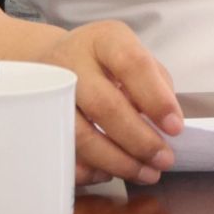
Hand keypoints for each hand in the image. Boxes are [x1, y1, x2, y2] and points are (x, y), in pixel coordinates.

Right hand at [39, 20, 183, 186]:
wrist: (54, 59)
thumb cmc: (104, 61)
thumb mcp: (132, 54)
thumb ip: (155, 83)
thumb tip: (167, 124)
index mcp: (104, 39)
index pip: (132, 64)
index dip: (155, 98)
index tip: (175, 127)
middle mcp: (73, 62)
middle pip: (105, 105)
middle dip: (139, 139)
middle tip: (163, 160)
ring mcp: (50, 93)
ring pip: (81, 135)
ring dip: (117, 161)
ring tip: (145, 173)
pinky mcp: (39, 121)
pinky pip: (62, 153)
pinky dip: (88, 170)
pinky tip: (110, 173)